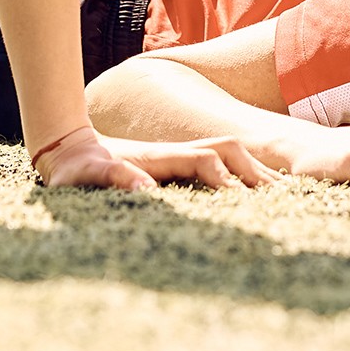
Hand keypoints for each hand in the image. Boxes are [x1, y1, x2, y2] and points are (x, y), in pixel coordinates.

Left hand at [33, 125, 277, 189]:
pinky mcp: (176, 164)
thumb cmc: (76, 168)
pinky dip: (242, 173)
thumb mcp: (88, 175)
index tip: (246, 204)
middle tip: (282, 196)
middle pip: (229, 150)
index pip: (207, 160)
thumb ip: (117, 178)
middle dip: (255, 170)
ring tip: (281, 193)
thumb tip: (147, 192)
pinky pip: (219, 164)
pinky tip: (252, 192)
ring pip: (228, 154)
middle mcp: (175, 151)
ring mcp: (178, 155)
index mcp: (160, 156)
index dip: (227, 180)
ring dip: (253, 169)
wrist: (67, 147)